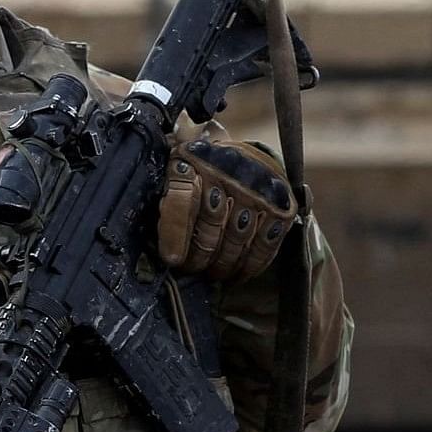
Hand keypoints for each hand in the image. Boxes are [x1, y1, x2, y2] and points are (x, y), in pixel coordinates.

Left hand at [156, 137, 298, 284]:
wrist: (248, 157)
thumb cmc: (202, 173)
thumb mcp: (177, 171)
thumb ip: (165, 196)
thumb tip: (150, 236)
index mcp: (193, 162)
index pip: (182, 201)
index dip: (175, 234)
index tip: (172, 259)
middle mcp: (228, 172)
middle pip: (210, 227)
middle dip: (197, 257)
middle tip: (191, 269)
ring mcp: (257, 190)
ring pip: (236, 241)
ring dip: (222, 266)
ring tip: (213, 273)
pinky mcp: (280, 207)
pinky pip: (264, 246)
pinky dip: (250, 266)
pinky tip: (238, 274)